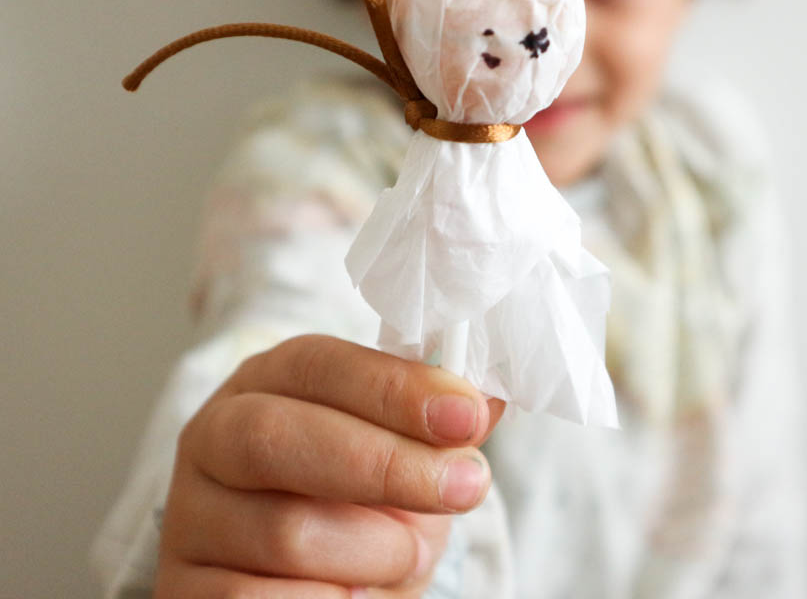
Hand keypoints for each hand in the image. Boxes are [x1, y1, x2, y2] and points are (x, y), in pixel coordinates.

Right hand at [154, 334, 503, 597]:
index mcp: (269, 381)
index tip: (465, 415)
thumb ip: (440, 426)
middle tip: (463, 487)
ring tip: (402, 555)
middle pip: (278, 437)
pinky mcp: (185, 590)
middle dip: (386, 465)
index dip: (394, 388)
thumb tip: (486, 400)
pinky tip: (356, 592)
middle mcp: (214, 437)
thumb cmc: (362, 502)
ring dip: (374, 551)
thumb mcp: (408, 454)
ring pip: (286, 532)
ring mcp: (191, 516)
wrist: (313, 578)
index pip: (319, 365)